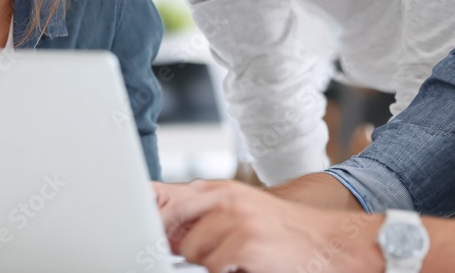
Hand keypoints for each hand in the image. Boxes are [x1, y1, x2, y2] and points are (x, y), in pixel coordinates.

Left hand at [153, 180, 384, 272]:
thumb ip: (204, 216)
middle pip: (171, 225)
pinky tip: (249, 263)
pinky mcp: (244, 244)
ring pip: (193, 252)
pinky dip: (228, 271)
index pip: (166, 197)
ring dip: (210, 262)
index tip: (128, 225)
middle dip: (179, 244)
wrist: (325, 242)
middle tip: (209, 250)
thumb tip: (165, 231)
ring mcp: (234, 220)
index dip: (148, 215)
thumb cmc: (280, 231)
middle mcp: (224, 199)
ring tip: (237, 258)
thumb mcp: (241, 212)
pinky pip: (214, 267)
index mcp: (219, 189)